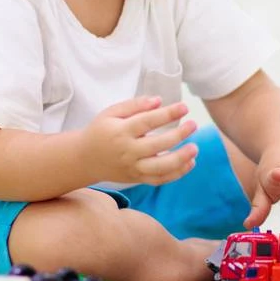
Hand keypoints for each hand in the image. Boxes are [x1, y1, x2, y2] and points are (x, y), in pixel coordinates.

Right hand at [80, 96, 197, 185]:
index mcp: (121, 132)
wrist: (84, 159)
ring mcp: (132, 168)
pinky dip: (177, 174)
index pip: (147, 122)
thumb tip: (159, 101)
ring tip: (195, 147)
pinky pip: (159, 179)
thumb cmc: (101, 131)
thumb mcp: (112, 112)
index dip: (168, 114)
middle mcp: (127, 152)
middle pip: (157, 145)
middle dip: (179, 135)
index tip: (184, 107)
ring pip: (160, 167)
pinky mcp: (136, 178)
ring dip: (180, 159)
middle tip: (194, 125)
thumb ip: (134, 105)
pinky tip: (190, 162)